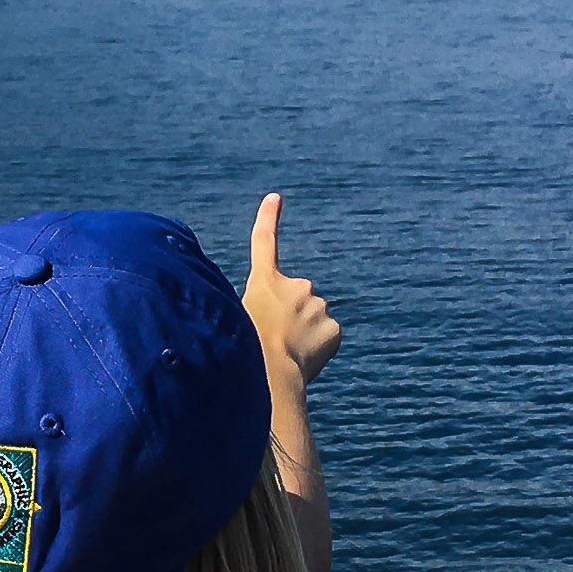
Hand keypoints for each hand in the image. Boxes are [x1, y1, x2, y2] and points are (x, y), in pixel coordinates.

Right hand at [243, 192, 339, 387]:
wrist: (273, 373)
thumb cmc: (248, 353)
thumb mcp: (239, 322)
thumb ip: (260, 311)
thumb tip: (278, 325)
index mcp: (266, 282)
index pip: (263, 243)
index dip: (268, 219)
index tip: (275, 199)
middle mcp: (296, 286)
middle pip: (297, 299)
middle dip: (292, 316)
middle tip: (277, 341)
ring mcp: (318, 305)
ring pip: (313, 320)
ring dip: (304, 335)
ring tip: (287, 355)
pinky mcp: (334, 327)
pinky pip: (326, 337)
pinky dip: (318, 349)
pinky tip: (304, 360)